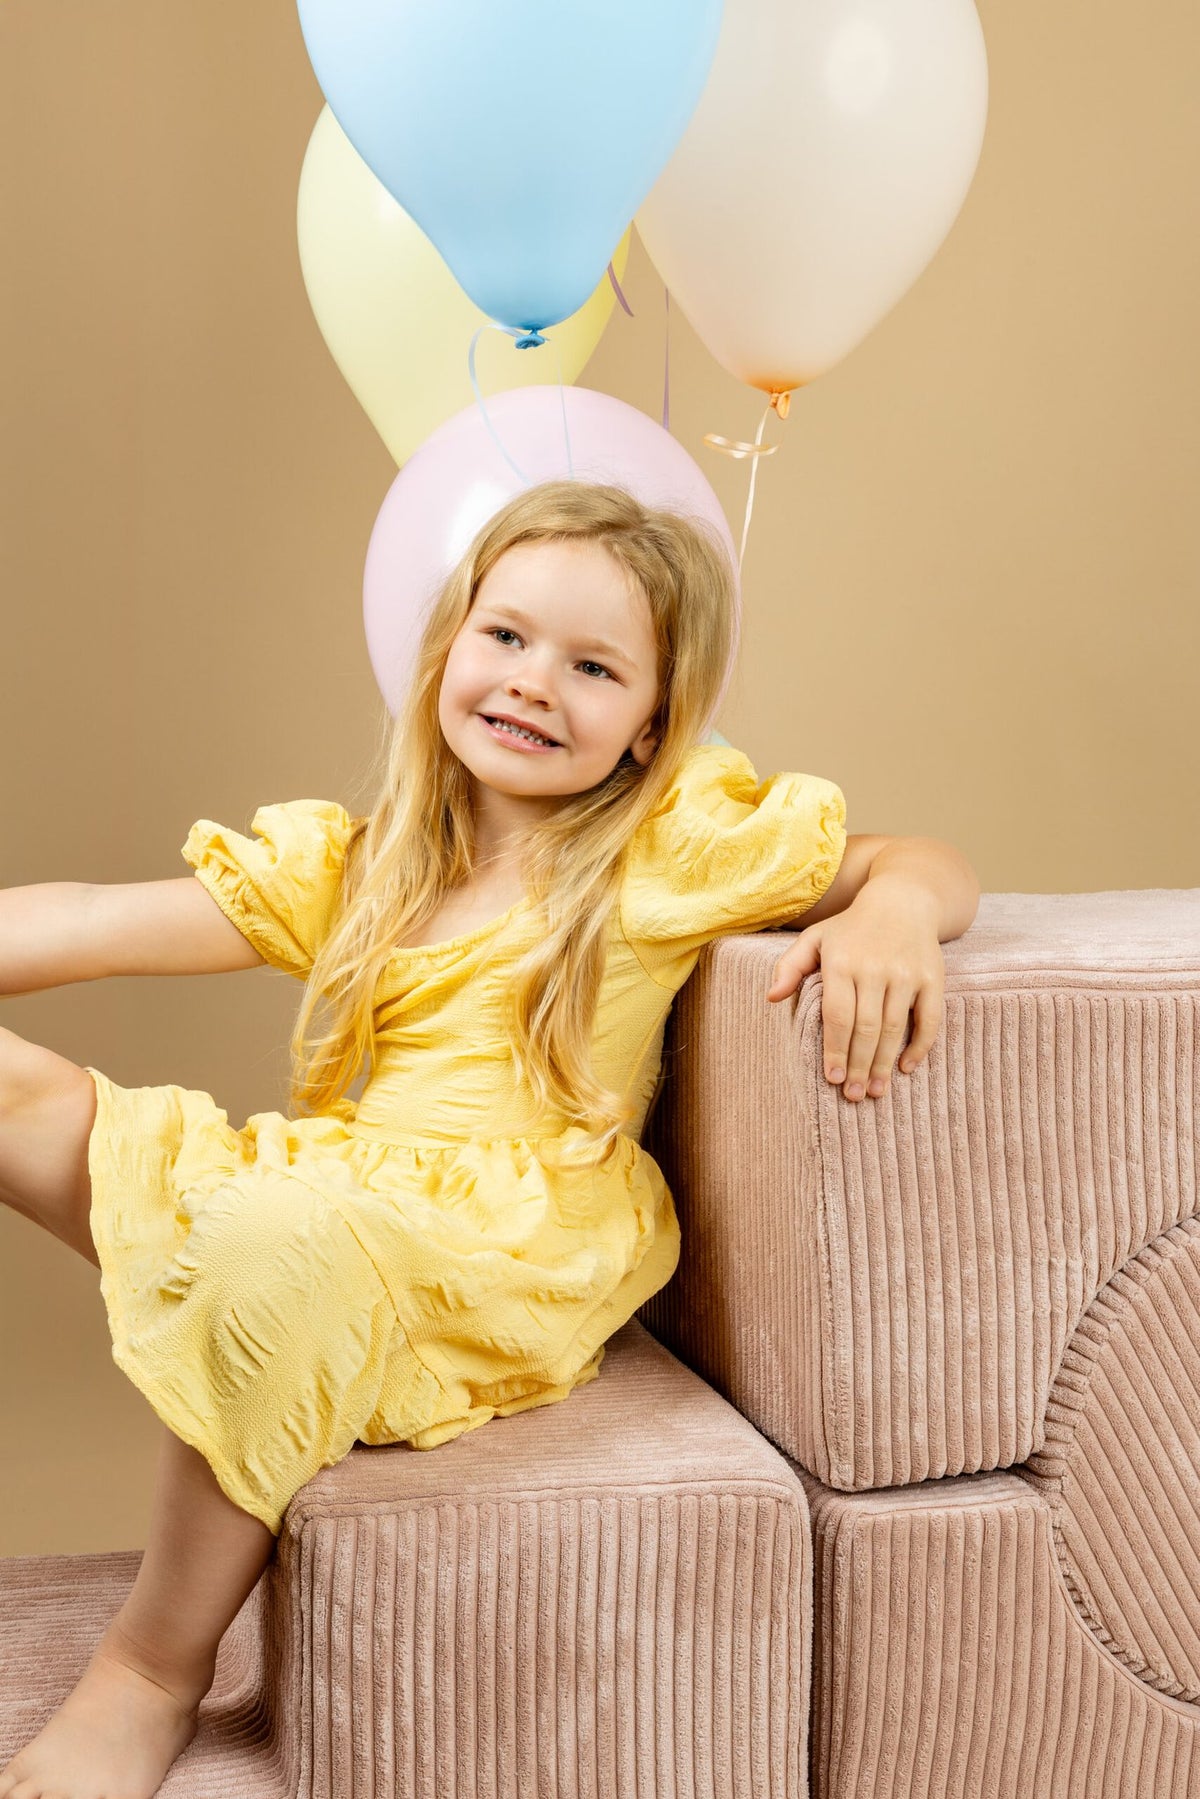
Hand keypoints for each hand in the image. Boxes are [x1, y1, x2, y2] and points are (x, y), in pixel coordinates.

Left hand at [765, 887, 944, 1100]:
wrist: (903, 901)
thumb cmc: (851, 927)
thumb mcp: (815, 938)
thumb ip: (790, 966)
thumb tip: (771, 998)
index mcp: (841, 962)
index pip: (837, 1017)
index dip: (835, 1051)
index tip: (832, 1079)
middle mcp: (874, 968)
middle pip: (865, 1028)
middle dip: (858, 1066)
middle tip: (853, 1095)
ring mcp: (906, 973)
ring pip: (894, 1028)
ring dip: (884, 1064)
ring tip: (875, 1091)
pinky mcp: (933, 977)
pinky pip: (928, 1019)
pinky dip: (920, 1047)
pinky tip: (906, 1067)